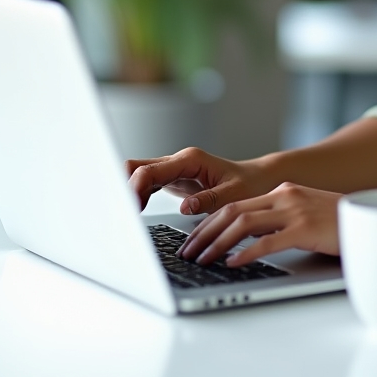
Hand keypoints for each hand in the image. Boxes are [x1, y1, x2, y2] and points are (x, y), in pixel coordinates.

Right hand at [126, 146, 271, 214]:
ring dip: (128, 192)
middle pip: (137, 167)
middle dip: (123, 187)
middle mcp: (179, 161)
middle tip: (118, 213)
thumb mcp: (234, 195)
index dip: (133, 187)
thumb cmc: (250, 184)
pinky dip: (137, 195)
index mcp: (190, 160)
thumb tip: (186, 208)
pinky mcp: (173, 179)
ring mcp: (174, 169)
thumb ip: (209, 199)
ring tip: (123, 216)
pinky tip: (134, 211)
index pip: (150, 170)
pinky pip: (147, 183)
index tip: (127, 207)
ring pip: (139, 173)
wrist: (258, 179)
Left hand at [176, 182, 341, 266]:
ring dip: (218, 243)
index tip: (193, 240)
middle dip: (205, 233)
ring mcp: (295, 210)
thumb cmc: (338, 222)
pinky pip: (268, 241)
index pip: (235, 204)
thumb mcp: (304, 214)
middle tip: (188, 251)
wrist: (371, 218)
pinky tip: (233, 263)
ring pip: (243, 224)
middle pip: (233, 211)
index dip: (209, 223)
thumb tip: (247, 238)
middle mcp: (285, 196)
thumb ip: (278, 220)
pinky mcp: (305, 228)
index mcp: (283, 191)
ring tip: (203, 259)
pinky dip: (246, 253)